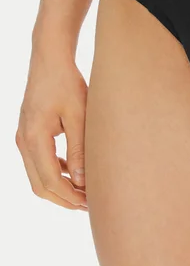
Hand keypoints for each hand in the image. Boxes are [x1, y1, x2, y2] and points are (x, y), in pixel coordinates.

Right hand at [16, 50, 87, 210]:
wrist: (50, 60)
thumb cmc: (67, 83)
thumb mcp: (78, 115)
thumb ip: (79, 149)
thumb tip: (82, 180)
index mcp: (34, 138)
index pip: (50, 181)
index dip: (70, 197)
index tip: (90, 204)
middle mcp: (24, 141)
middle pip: (40, 186)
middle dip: (64, 199)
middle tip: (89, 205)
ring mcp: (23, 138)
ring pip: (38, 177)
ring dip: (60, 188)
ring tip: (86, 193)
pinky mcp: (29, 134)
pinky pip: (39, 163)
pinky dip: (56, 173)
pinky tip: (76, 174)